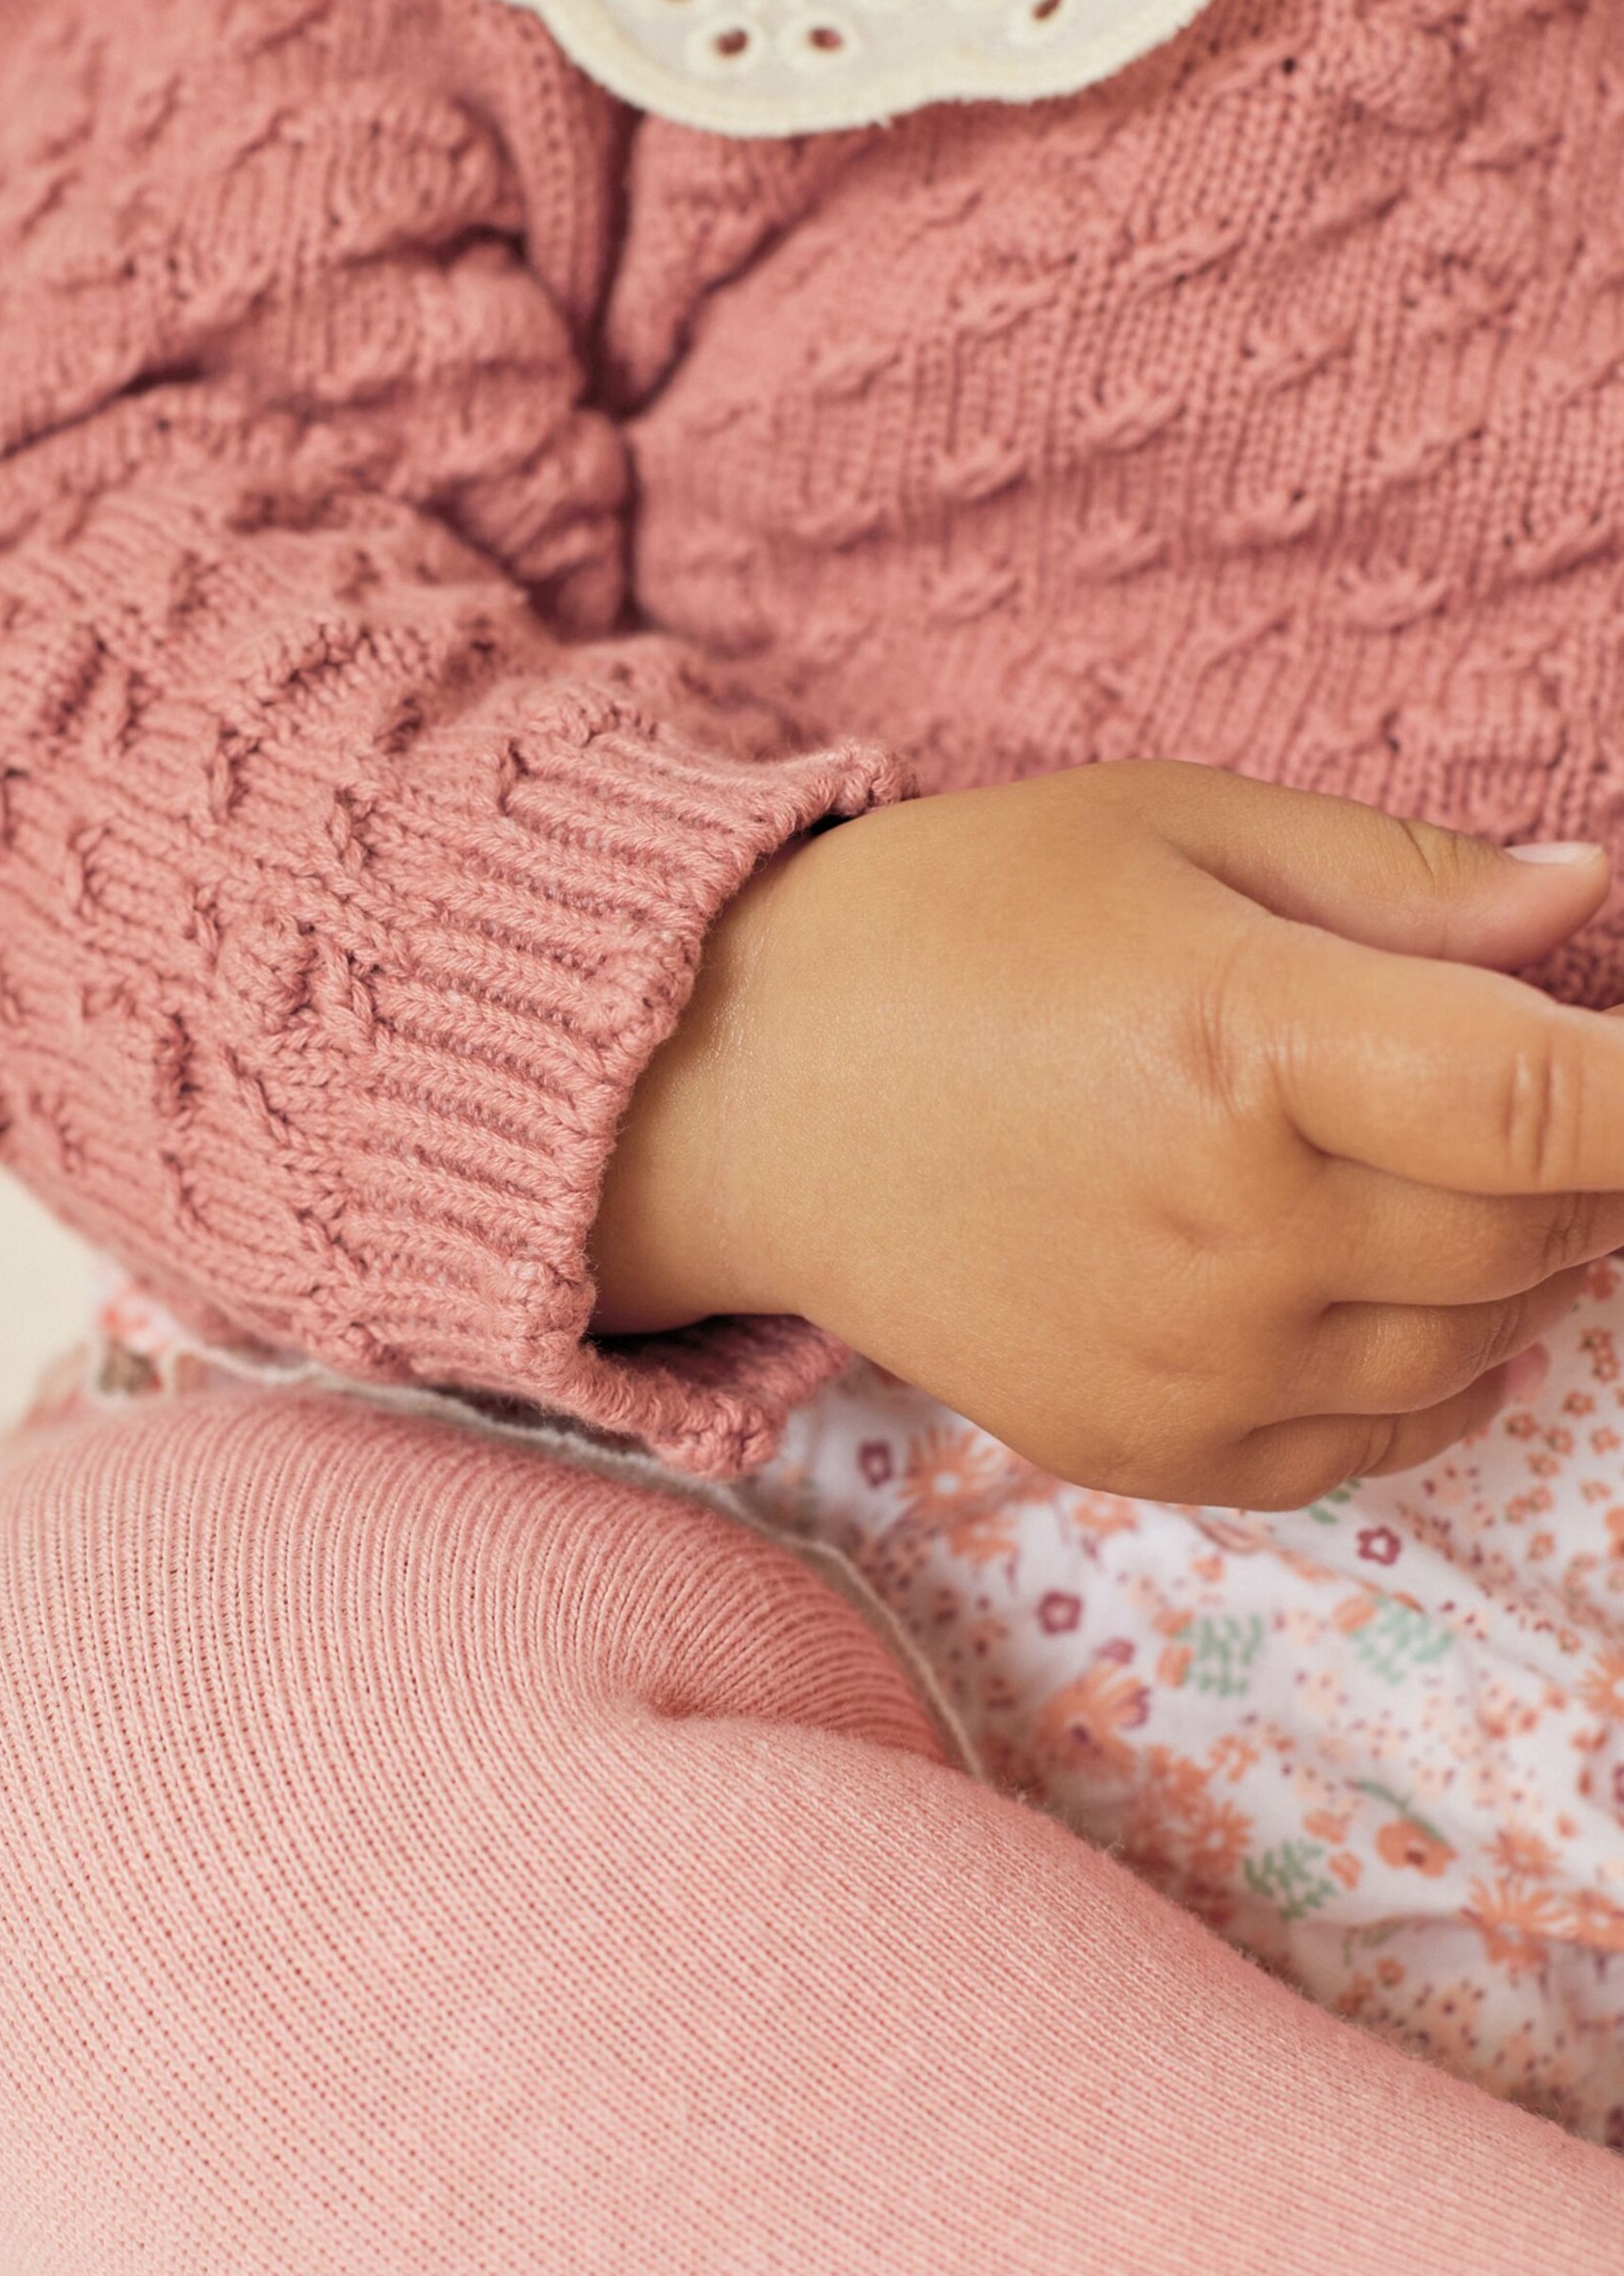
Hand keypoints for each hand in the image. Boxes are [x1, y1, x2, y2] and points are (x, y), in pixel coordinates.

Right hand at [590, 763, 1623, 1507]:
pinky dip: (1426, 1370)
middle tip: (1521, 1077)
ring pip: (1476, 1341)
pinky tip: (1371, 1283)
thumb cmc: (946, 924)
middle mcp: (1237, 1230)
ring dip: (1507, 1257)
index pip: (1559, 1104)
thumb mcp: (1164, 826)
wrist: (735, 1091)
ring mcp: (1194, 1363)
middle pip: (1543, 1228)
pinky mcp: (1149, 1449)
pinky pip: (1375, 1443)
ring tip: (1423, 1164)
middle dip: (1580, 1155)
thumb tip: (1585, 899)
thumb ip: (1395, 877)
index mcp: (1249, 1043)